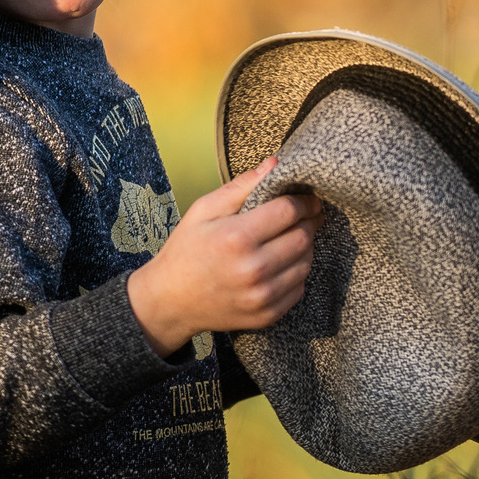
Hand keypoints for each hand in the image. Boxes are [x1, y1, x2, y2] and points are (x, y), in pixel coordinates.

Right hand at [124, 159, 319, 355]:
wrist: (170, 301)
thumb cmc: (186, 250)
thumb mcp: (204, 210)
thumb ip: (241, 187)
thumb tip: (274, 164)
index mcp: (237, 237)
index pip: (289, 211)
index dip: (303, 201)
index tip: (307, 197)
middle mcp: (253, 269)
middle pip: (303, 237)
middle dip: (308, 222)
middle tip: (304, 215)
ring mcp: (262, 296)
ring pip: (306, 262)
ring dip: (305, 247)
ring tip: (290, 238)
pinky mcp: (268, 314)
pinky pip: (299, 287)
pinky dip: (296, 272)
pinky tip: (282, 263)